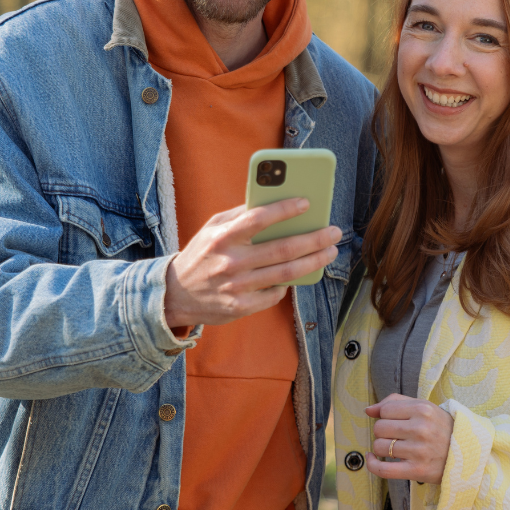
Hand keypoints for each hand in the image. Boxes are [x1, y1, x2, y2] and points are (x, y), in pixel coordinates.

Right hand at [163, 198, 340, 327]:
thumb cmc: (201, 254)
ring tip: (329, 251)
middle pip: (283, 249)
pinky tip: (300, 274)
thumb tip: (275, 203)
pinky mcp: (241, 307)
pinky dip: (289, 283)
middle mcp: (231, 262)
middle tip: (334, 232)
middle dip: (314, 239)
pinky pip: (275, 293)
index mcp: (222, 237)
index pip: (259, 219)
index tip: (307, 203)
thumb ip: (240, 215)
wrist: (175, 294)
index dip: (285, 210)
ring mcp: (237, 287)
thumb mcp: (212, 228)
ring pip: (286, 274)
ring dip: (313, 262)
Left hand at [365, 393, 452, 483]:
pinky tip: (373, 459)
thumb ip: (395, 403)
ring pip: (379, 447)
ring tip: (393, 448)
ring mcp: (419, 451)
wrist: (468, 455)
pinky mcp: (417, 471)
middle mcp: (421, 428)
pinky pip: (383, 469)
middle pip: (380, 428)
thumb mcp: (425, 408)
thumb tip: (368, 410)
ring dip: (381, 448)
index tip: (394, 422)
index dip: (384, 416)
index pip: (385, 410)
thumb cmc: (441, 429)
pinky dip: (373, 465)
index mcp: (423, 409)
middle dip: (382, 432)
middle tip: (395, 436)